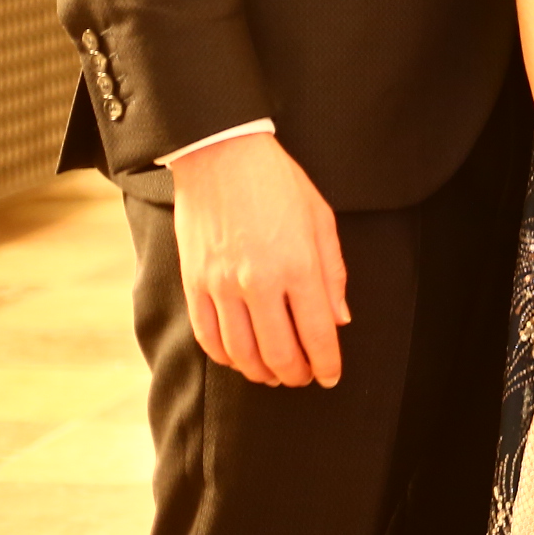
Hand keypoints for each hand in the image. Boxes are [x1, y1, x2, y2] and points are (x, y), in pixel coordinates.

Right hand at [169, 131, 348, 387]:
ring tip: (276, 374)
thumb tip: (339, 319)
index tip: (331, 376)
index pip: (317, 332)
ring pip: (241, 352)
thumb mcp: (321, 219)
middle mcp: (258, 281)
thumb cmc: (279, 183)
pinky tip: (241, 359)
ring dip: (261, 372)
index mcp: (298, 264)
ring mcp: (221, 286)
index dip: (327, 362)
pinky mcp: (194, 284)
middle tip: (304, 378)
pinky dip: (227, 357)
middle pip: (279, 352)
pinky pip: (208, 336)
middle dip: (296, 374)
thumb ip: (332, 273)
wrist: (221, 156)